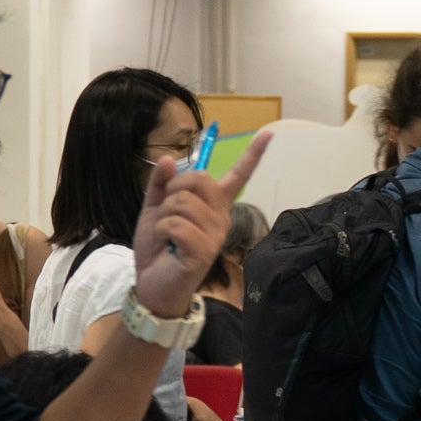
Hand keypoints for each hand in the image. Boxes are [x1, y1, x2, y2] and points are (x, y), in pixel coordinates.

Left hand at [127, 128, 273, 319]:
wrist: (151, 286)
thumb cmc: (158, 249)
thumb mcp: (154, 209)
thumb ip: (160, 184)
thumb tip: (169, 158)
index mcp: (214, 206)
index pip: (238, 176)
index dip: (253, 154)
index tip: (268, 134)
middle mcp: (221, 218)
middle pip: (198, 179)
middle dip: (172, 191)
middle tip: (166, 214)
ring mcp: (215, 235)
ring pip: (182, 202)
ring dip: (162, 216)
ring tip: (166, 236)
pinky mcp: (204, 250)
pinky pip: (176, 223)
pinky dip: (162, 231)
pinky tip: (167, 247)